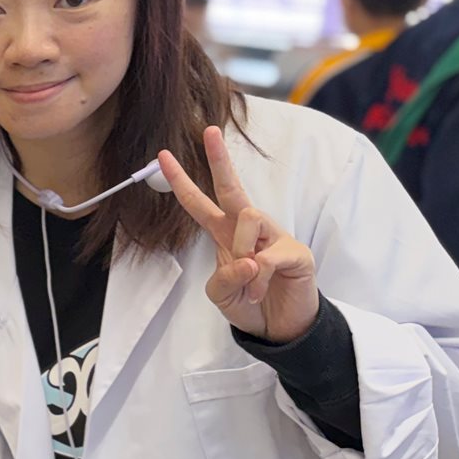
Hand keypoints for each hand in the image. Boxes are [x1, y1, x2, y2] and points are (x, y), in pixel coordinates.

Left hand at [159, 126, 318, 342]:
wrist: (279, 328)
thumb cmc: (249, 303)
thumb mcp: (221, 294)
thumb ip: (223, 276)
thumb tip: (248, 259)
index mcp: (225, 233)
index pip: (199, 203)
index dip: (182, 181)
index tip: (162, 156)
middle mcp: (250, 228)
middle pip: (232, 187)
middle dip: (219, 159)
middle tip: (209, 131)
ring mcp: (275, 236)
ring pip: (250, 217)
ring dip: (241, 251)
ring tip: (248, 281)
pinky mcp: (296, 252)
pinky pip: (267, 256)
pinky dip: (256, 279)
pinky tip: (259, 291)